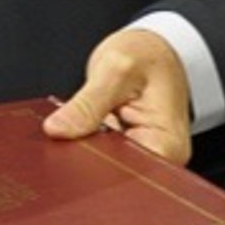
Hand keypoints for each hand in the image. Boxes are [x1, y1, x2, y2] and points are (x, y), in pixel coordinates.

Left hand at [42, 25, 193, 166]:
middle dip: (86, 159)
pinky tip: (76, 126)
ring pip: (104, 166)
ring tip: (74, 123)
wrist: (152, 48)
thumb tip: (57, 130)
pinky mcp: (123, 148)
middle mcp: (159, 157)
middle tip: (66, 132)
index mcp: (168, 145)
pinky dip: (84, 141)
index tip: (72, 147)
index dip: (98, 168)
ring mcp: (140, 154)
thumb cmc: (147, 53)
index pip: (131, 176)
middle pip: (116, 176)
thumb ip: (88, 103)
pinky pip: (99, 153)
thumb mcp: (116, 68)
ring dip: (83, 148)